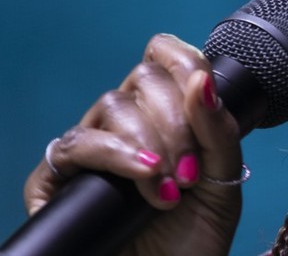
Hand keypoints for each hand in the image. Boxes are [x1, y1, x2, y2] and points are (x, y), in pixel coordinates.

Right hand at [24, 34, 243, 255]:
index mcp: (168, 110)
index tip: (201, 91)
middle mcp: (129, 121)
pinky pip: (72, 146)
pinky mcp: (59, 180)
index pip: (165, 56)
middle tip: (191, 173)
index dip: (182, 60)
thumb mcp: (224, 179)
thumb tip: (202, 78)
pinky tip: (141, 177)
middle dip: (176, 124)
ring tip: (169, 190)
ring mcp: (94, 148)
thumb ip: (220, 130)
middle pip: (142, 80)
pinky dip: (111, 156)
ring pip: (110, 107)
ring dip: (146, 144)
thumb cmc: (196, 235)